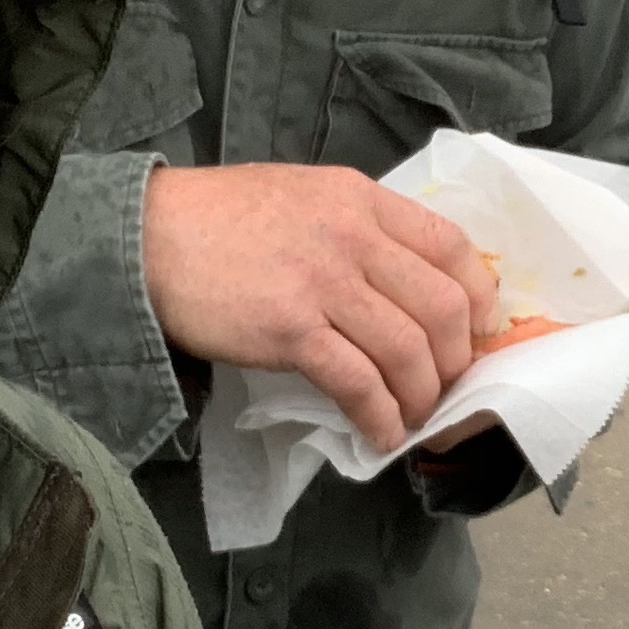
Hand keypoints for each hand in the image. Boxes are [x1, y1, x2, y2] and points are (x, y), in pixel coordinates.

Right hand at [142, 164, 497, 450]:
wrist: (150, 236)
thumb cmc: (225, 218)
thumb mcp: (308, 196)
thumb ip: (360, 226)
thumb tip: (409, 281)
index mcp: (362, 200)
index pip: (452, 247)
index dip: (479, 297)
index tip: (478, 332)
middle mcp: (353, 236)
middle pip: (442, 306)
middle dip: (455, 358)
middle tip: (445, 385)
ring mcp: (323, 283)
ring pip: (407, 350)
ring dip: (421, 396)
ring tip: (414, 417)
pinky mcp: (290, 329)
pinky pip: (358, 382)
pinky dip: (380, 415)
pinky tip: (380, 433)